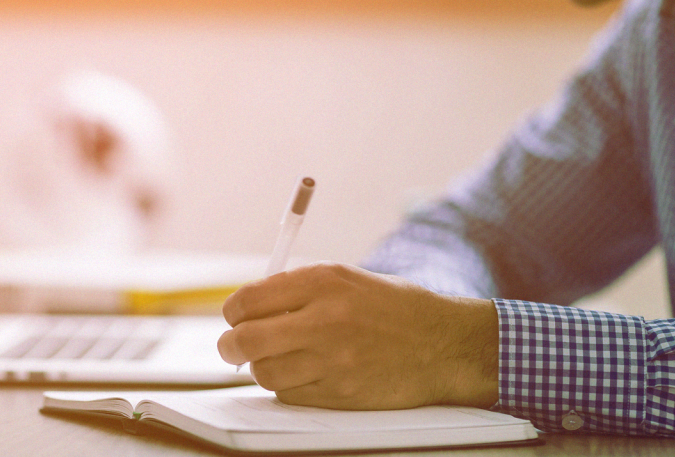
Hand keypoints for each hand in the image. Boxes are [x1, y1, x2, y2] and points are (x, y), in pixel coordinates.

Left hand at [217, 262, 498, 409]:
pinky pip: (290, 394)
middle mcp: (324, 318)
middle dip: (231, 345)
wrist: (444, 345)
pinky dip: (288, 386)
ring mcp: (332, 359)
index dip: (234, 311)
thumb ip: (297, 289)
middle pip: (246, 340)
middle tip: (233, 346)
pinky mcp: (340, 394)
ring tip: (277, 358)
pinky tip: (304, 373)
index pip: (249, 299)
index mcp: (323, 281)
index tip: (235, 317)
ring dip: (262, 367)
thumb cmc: (393, 308)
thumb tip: (247, 307)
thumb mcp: (346, 279)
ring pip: (264, 372)